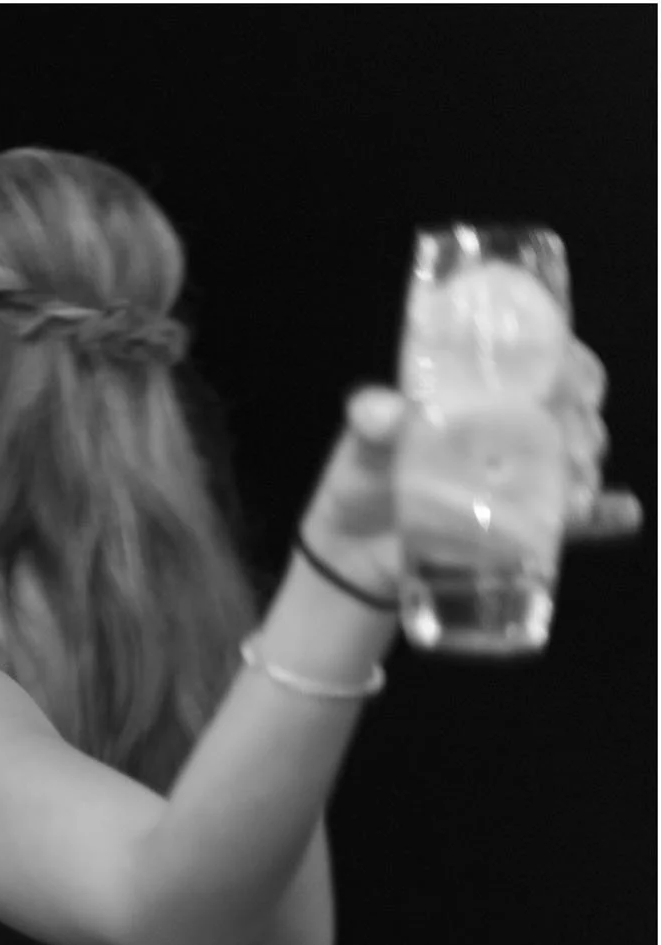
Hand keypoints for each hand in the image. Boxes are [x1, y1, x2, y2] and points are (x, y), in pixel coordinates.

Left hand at [297, 336, 641, 593]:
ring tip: (573, 481)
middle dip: (580, 421)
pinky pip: (581, 521)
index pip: (543, 362)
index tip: (568, 376)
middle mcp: (511, 432)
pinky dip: (607, 515)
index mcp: (479, 397)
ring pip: (580, 461)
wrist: (350, 554)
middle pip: (573, 412)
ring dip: (587, 465)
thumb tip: (382, 412)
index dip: (569, 363)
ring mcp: (522, 481)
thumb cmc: (360, 481)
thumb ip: (371, 421)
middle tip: (566, 439)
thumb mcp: (359, 444)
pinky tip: (620, 513)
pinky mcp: (525, 529)